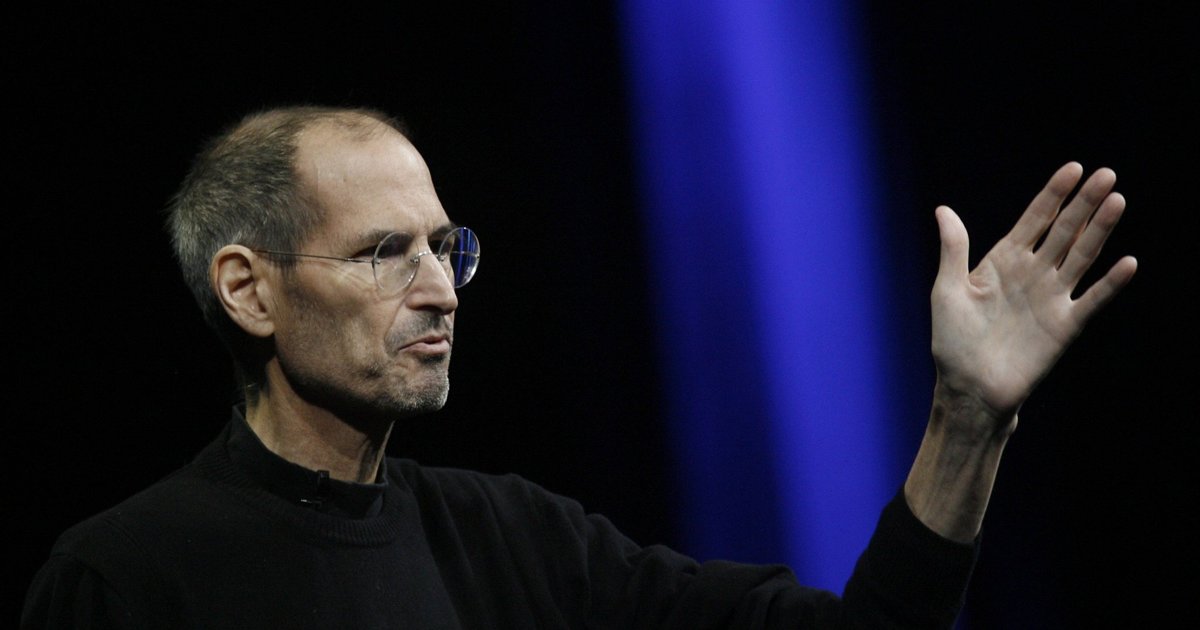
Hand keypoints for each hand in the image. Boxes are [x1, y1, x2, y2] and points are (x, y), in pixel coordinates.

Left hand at [930, 162, 1136, 425]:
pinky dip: (1110, 284)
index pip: (1034, 220)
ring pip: (1082, 257)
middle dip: (1084, 203)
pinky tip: (1127, 263)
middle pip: (1065, 231)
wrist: (969, 389)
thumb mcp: (948, 290)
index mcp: (1003, 261)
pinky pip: (1092, 300)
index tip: (1073, 168)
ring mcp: (1051, 298)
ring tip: (1117, 201)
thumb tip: (943, 209)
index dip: (1053, 194)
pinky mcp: (1065, 326)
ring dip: (1100, 231)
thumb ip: (954, 250)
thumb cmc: (952, 342)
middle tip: (1107, 174)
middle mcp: (1032, 274)